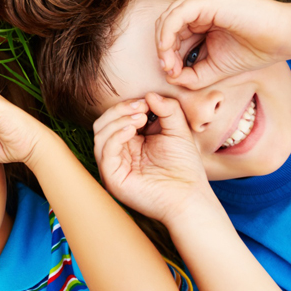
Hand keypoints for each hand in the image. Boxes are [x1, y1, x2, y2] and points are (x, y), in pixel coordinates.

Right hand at [93, 94, 212, 224]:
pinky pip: (105, 152)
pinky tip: (132, 130)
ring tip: (140, 118)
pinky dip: (115, 136)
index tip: (146, 101)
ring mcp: (114, 166)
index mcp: (130, 142)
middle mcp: (118, 153)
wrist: (190, 196)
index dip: (127, 105)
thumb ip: (168, 110)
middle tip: (141, 107)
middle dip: (120, 110)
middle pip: (103, 123)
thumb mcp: (178, 130)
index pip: (116, 118)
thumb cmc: (184, 167)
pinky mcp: (112, 177)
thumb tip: (150, 94)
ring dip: (118, 120)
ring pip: (100, 134)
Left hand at [155, 0, 290, 87]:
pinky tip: (169, 51)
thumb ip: (193, 75)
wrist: (285, 37)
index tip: (173, 75)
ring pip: (167, 19)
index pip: (172, 34)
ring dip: (164, 45)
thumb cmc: (255, 50)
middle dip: (163, 51)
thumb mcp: (216, 67)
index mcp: (201, 17)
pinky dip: (168, 34)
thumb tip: (170, 78)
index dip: (167, 55)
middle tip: (169, 72)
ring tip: (170, 66)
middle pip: (166, 26)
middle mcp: (199, 5)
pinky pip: (176, 15)